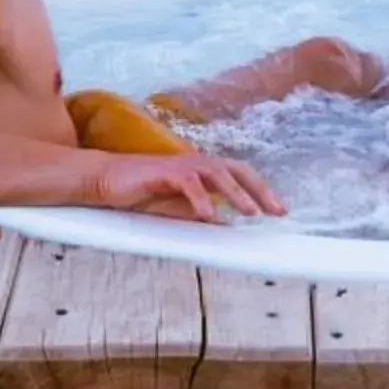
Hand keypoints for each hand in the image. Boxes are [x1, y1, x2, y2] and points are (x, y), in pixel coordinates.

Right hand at [87, 153, 285, 222]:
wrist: (109, 180)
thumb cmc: (143, 193)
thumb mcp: (177, 207)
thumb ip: (200, 212)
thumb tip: (224, 225)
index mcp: (203, 171)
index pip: (240, 175)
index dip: (262, 190)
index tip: (280, 211)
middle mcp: (197, 163)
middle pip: (237, 170)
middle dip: (260, 189)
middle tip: (277, 211)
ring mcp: (181, 165)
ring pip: (217, 173)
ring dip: (236, 193)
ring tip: (252, 213)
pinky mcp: (164, 171)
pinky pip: (188, 182)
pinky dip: (200, 198)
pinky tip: (209, 215)